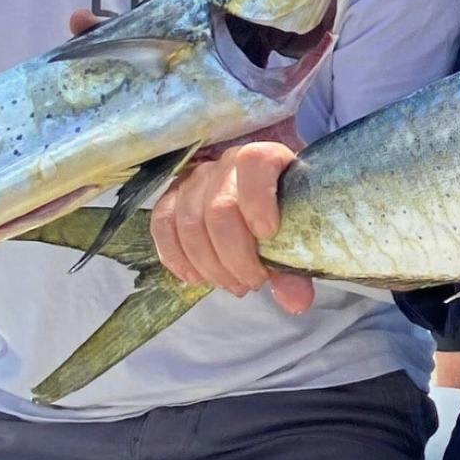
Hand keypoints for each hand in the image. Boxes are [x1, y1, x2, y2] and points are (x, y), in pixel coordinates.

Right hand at [150, 140, 313, 313]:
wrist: (262, 204)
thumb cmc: (283, 217)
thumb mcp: (297, 238)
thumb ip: (295, 268)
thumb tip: (295, 301)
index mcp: (266, 158)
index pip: (254, 162)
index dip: (258, 200)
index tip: (268, 234)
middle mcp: (227, 162)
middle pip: (219, 209)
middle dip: (235, 257)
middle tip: (253, 282)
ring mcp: (196, 178)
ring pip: (189, 223)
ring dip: (210, 265)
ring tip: (232, 285)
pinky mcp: (172, 197)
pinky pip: (162, 224)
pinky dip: (176, 257)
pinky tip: (196, 279)